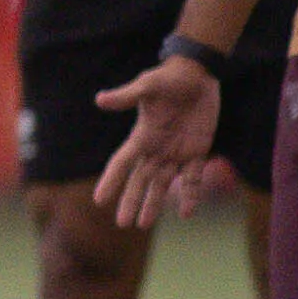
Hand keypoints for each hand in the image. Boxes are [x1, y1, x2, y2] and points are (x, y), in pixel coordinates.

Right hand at [90, 56, 223, 228]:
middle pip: (140, 180)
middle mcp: (156, 148)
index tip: (99, 200)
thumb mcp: (148, 85)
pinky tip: (186, 213)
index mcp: (142, 135)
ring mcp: (177, 153)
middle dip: (131, 201)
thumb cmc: (170, 77)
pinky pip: (192, 179)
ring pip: (162, 184)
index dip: (111, 181)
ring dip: (153, 204)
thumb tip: (99, 100)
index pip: (122, 163)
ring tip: (143, 224)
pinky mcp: (197, 152)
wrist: (198, 74)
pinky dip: (190, 195)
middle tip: (121, 223)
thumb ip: (126, 96)